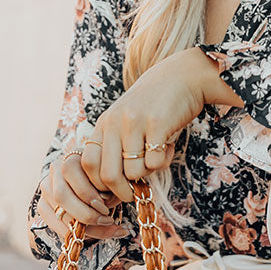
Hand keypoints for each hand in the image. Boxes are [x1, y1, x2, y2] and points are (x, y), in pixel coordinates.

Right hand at [29, 154, 129, 241]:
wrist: (93, 182)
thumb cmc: (106, 181)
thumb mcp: (112, 182)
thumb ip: (113, 194)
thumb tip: (121, 228)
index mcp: (71, 158)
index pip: (70, 172)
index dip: (88, 194)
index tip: (107, 208)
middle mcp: (54, 171)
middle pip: (61, 195)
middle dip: (86, 214)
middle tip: (107, 221)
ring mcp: (46, 188)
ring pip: (57, 212)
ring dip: (82, 227)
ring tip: (102, 228)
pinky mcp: (43, 205)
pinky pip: (54, 224)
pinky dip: (72, 233)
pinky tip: (90, 234)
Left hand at [81, 47, 242, 201]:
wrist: (182, 76)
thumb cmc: (153, 107)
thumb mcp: (125, 122)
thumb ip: (115, 148)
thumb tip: (112, 189)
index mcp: (104, 124)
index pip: (88, 164)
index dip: (99, 185)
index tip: (115, 190)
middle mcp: (114, 122)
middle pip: (108, 176)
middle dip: (122, 192)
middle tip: (135, 193)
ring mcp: (135, 122)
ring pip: (133, 172)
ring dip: (148, 173)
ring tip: (156, 156)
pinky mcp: (157, 124)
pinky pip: (155, 163)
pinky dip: (164, 162)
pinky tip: (168, 147)